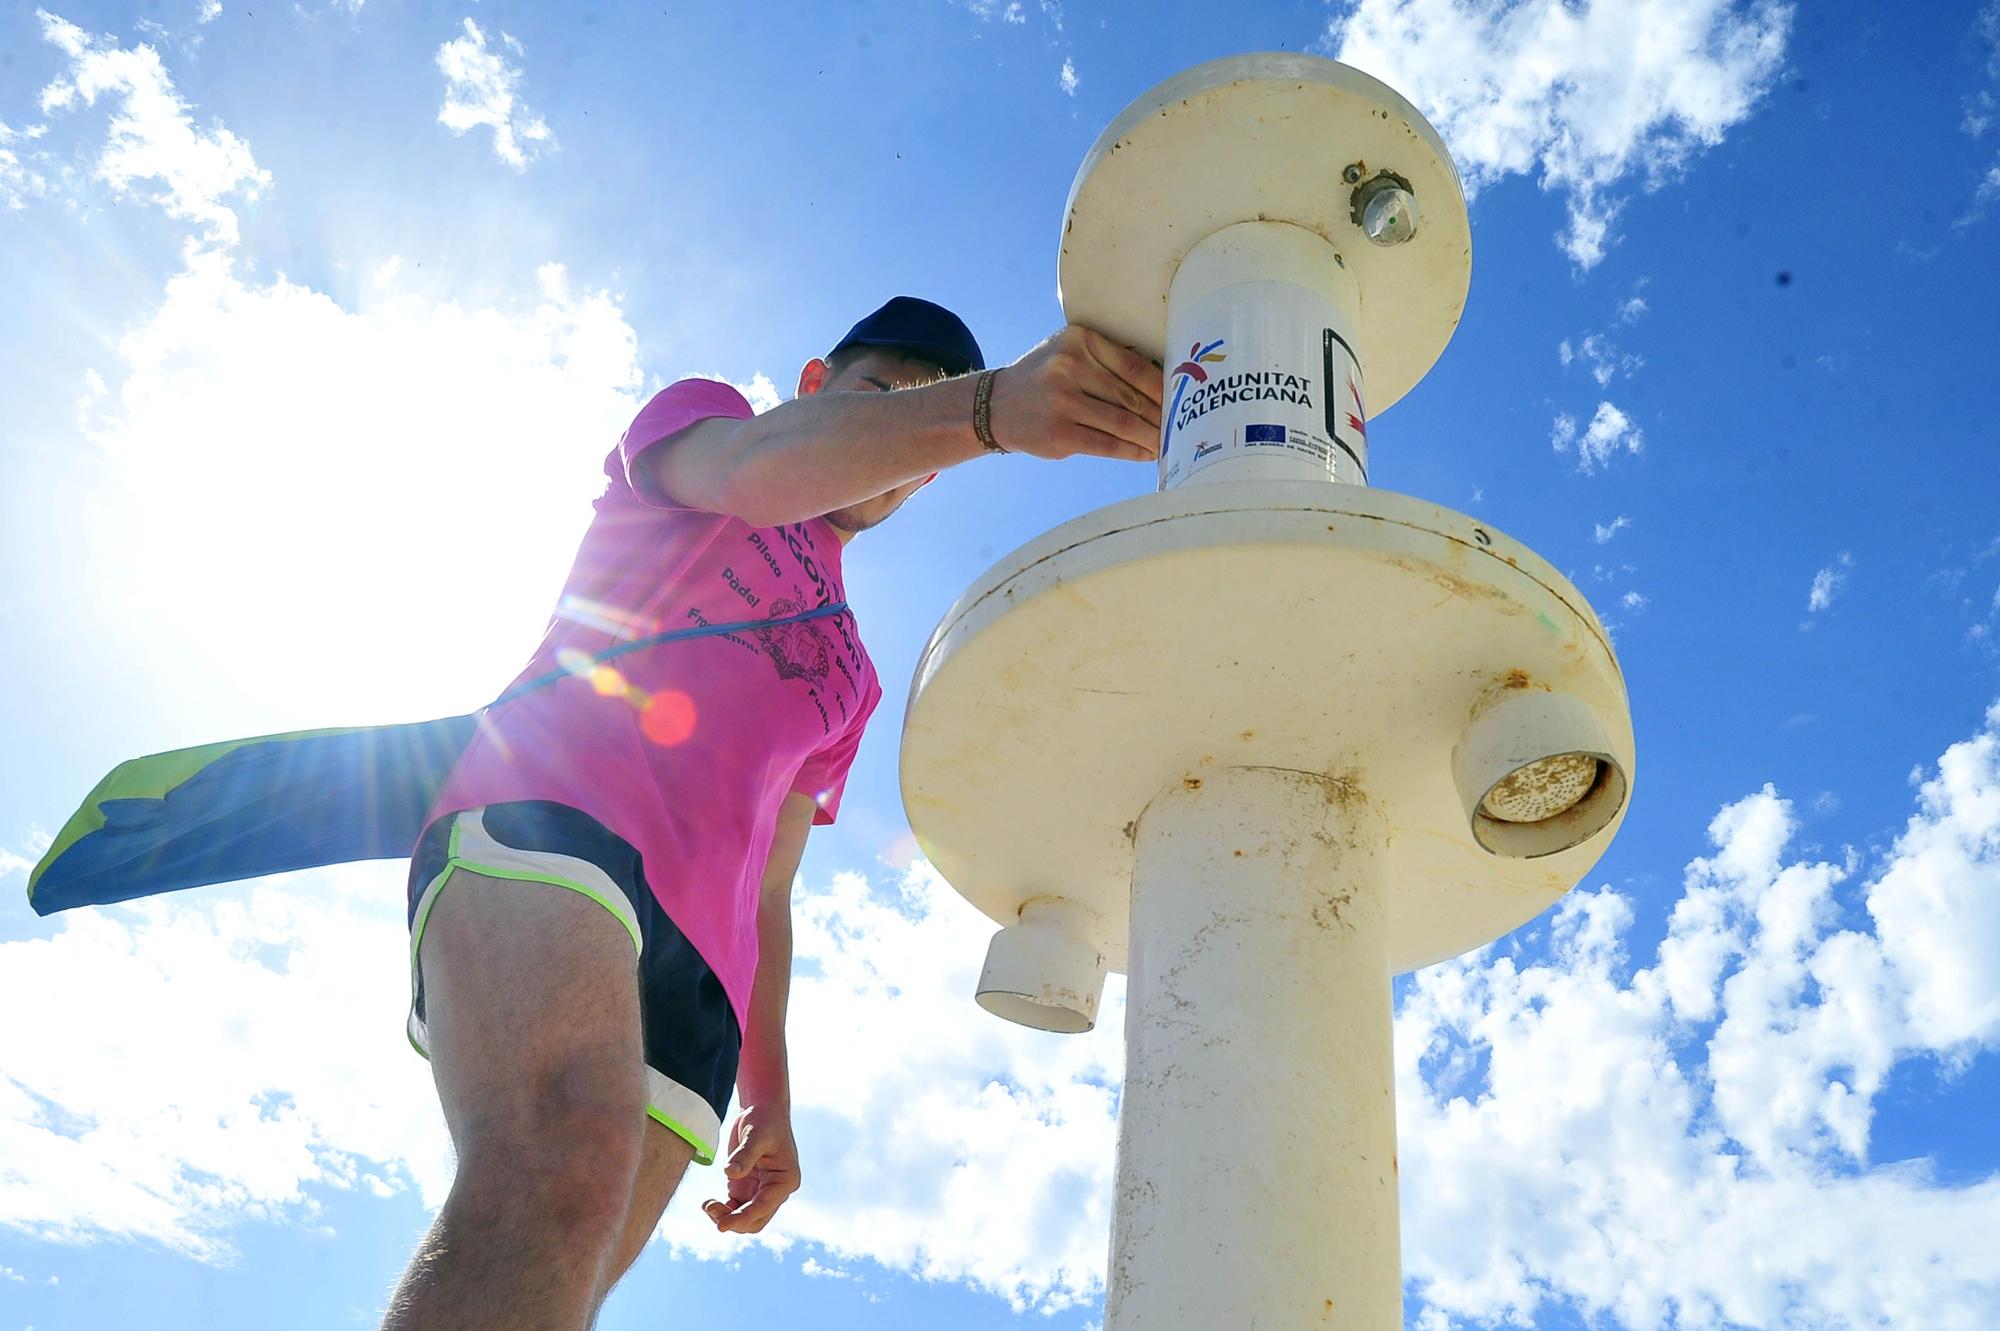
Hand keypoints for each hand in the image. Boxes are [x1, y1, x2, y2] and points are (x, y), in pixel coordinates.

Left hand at [702, 1102, 799, 1234]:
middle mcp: (775, 1190)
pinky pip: (734, 1208)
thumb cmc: (765, 1120)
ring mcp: (760, 1190)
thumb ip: (745, 1155)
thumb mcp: (756, 1135)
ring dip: (726, 1218)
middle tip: (710, 1209)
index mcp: (785, 1180)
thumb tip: (730, 1174)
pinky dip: (722, 1211)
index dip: (742, 1218)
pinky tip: (709, 1203)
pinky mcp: (746, 1187)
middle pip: (756, 1220)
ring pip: (745, 1218)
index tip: (721, 1225)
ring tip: (707, 1205)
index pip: (763, 1207)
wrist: (762, 1110)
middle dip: (734, 1221)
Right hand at [987, 324, 1162, 461]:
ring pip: (1124, 422)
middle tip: (1179, 425)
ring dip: (1151, 436)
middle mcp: (1070, 366)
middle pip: (1131, 396)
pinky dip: (1132, 451)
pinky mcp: (1061, 433)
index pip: (1133, 366)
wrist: (995, 405)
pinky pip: (1108, 444)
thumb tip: (1161, 386)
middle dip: (1161, 415)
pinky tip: (1146, 453)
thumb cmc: (1044, 379)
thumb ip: (1106, 360)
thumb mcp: (1068, 353)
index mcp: (1079, 340)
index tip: (1180, 399)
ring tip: (1167, 442)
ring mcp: (1064, 401)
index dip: (1162, 387)